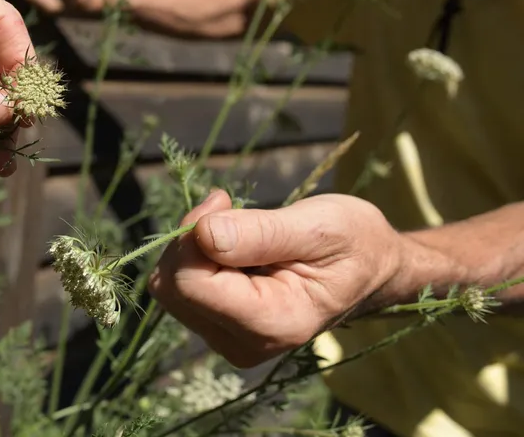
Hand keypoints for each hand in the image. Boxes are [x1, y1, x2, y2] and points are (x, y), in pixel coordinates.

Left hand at [148, 189, 402, 367]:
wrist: (372, 268)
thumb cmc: (354, 243)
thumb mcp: (318, 226)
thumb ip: (261, 233)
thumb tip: (203, 233)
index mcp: (273, 323)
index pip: (190, 284)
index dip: (192, 236)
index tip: (222, 200)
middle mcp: (243, 343)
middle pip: (172, 286)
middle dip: (189, 238)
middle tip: (227, 204)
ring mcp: (228, 339)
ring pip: (170, 286)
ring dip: (192, 245)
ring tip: (237, 224)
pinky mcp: (219, 327)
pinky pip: (181, 286)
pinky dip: (195, 255)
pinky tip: (231, 242)